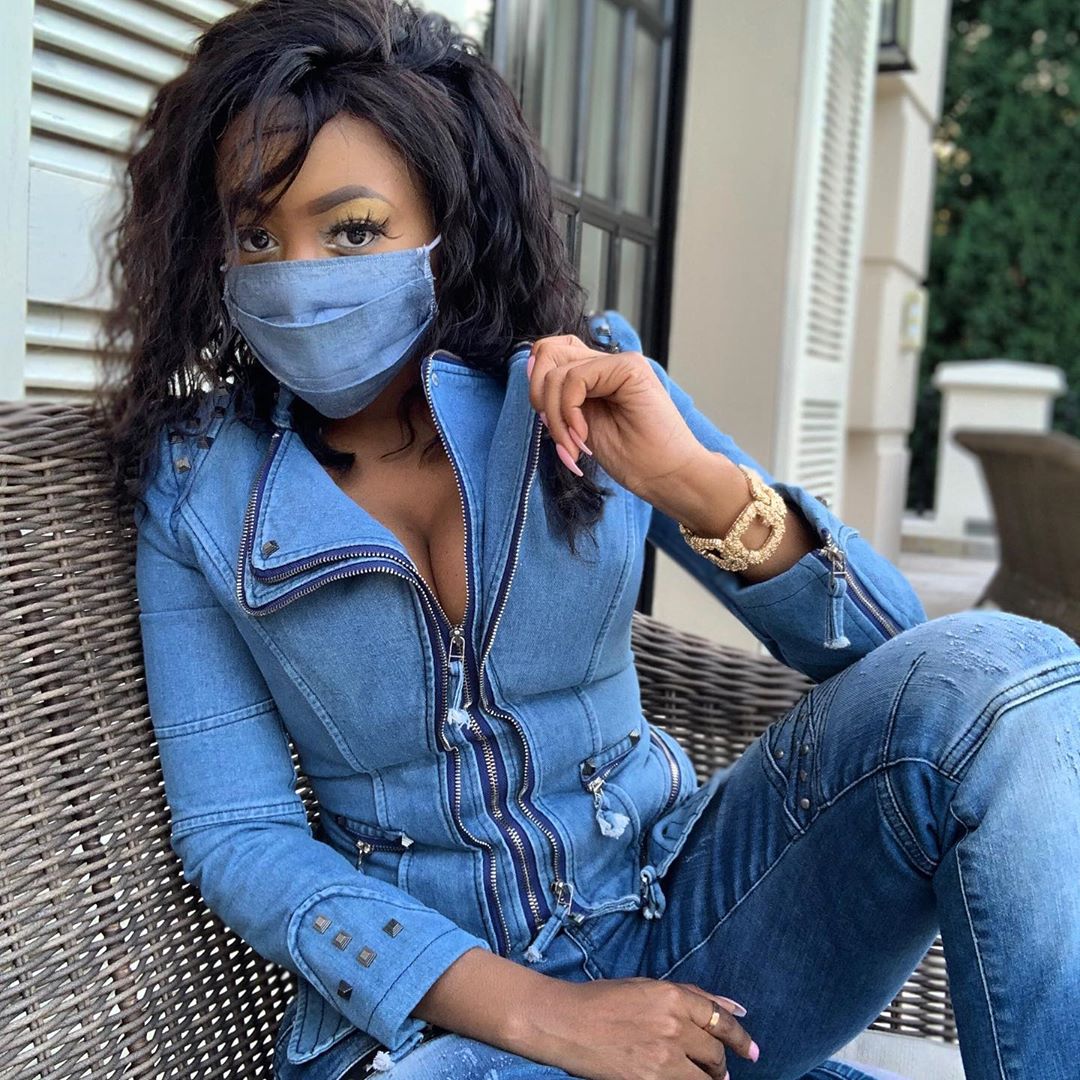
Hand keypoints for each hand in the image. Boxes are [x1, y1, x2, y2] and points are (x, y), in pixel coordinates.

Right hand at [509, 975, 758, 1079]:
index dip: (740, 1038)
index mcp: (672, 996)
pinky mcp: (650, 1079)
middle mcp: (673, 1025)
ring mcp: (663, 1055)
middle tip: (721, 1071)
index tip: (752, 1051)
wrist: (567, 1022)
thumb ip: (690, 996)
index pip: (720, 1019)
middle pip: (715, 1052)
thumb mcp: (648, 986)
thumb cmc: (603, 999)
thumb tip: (732, 1007)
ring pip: (704, 1075)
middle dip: (722, 1064)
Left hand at [525, 335, 708, 503]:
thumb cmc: (632, 458)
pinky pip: (575, 379)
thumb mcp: (579, 427)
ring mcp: (620, 362)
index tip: (548, 425)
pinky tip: (584, 435)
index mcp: (595, 373)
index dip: (536, 386)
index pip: (548, 355)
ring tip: (574, 445)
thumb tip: (528, 366)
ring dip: (556, 417)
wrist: (667, 476)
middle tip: (560, 437)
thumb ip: (558, 398)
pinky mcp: (629, 368)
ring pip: (556, 371)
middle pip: (546, 353)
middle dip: (539, 399)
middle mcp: (607, 362)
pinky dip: (569, 411)